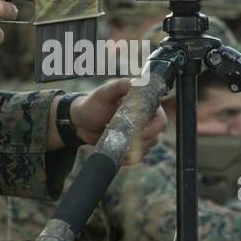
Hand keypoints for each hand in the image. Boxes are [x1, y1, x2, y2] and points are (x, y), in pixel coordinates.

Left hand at [49, 77, 166, 163]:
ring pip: (147, 148)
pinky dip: (127, 158)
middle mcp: (145, 121)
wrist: (80, 122)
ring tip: (117, 142)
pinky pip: (136, 158)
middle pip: (156, 136)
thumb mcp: (105, 92)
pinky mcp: (130, 148)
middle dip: (142, 141)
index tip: (139, 132)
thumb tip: (139, 82)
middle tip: (125, 139)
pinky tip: (116, 152)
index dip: (153, 128)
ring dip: (133, 150)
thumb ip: (122, 85)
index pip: (160, 120)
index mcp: (144, 106)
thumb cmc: (93, 104)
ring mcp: (138, 136)